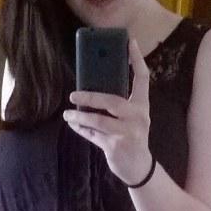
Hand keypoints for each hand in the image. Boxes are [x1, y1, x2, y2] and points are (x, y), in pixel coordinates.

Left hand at [63, 38, 151, 185]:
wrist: (139, 168)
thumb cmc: (132, 138)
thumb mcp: (132, 119)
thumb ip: (119, 105)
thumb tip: (92, 88)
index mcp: (142, 106)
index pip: (143, 79)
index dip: (136, 60)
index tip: (129, 42)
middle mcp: (138, 117)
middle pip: (112, 101)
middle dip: (90, 97)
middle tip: (73, 96)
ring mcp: (127, 133)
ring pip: (99, 120)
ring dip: (80, 117)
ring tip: (68, 114)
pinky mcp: (116, 146)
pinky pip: (94, 135)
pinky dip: (82, 129)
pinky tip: (73, 125)